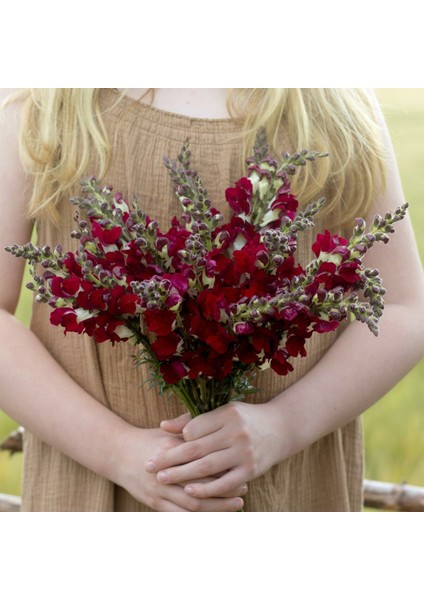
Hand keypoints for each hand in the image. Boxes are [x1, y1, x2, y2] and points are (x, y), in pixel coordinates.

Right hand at [114, 425, 245, 510]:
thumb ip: (191, 429)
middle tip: (244, 489)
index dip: (223, 467)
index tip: (240, 468)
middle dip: (224, 490)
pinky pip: (179, 516)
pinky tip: (214, 517)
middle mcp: (165, 472)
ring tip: (236, 504)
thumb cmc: (150, 440)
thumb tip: (217, 424)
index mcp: (171, 450)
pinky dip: (198, 519)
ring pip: (192, 504)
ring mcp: (158, 490)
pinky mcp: (153, 503)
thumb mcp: (169, 432)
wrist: (118, 454)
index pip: (202, 461)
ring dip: (216, 506)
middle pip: (200, 485)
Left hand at [145, 401, 288, 498]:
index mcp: (227, 414)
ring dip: (182, 475)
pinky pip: (225, 483)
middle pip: (196, 448)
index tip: (161, 445)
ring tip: (162, 479)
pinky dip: (207, 489)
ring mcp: (244, 453)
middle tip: (149, 465)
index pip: (194, 428)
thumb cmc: (244, 419)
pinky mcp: (251, 470)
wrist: (281, 429)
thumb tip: (163, 426)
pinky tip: (190, 492)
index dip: (178, 438)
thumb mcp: (222, 411)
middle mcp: (236, 432)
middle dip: (170, 458)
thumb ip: (192, 419)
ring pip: (207, 467)